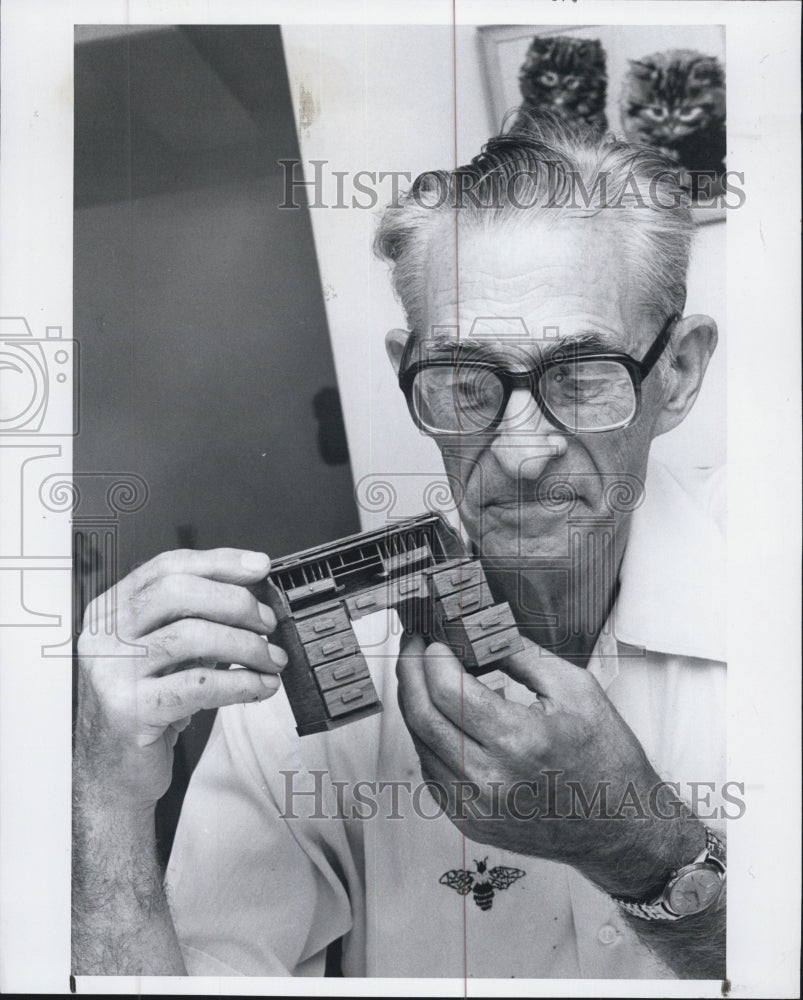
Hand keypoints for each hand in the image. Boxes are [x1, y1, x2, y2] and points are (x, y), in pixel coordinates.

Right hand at [74, 548, 286, 814]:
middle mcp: (104, 636)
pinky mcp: (130, 711)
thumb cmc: (145, 706)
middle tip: (268, 622)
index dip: (218, 562)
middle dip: (235, 603)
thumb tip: (254, 599)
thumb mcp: (166, 654)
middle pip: (177, 593)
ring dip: (246, 646)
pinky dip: (241, 683)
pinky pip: (199, 686)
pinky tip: (261, 686)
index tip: (259, 567)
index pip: (166, 567)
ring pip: (191, 636)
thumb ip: (196, 621)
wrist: (112, 771)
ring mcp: (112, 672)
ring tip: (271, 660)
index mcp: (110, 611)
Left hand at [396, 635, 703, 897]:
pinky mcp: (470, 822)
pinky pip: (430, 771)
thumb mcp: (574, 688)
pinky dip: (427, 737)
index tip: (435, 637)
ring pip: (419, 743)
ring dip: (414, 703)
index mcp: (519, 740)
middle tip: (414, 646)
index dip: (431, 657)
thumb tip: (476, 629)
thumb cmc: (606, 758)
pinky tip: (439, 715)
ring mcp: (475, 807)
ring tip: (422, 674)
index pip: (447, 689)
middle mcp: (489, 779)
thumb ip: (519, 653)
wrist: (622, 828)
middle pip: (421, 715)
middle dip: (410, 671)